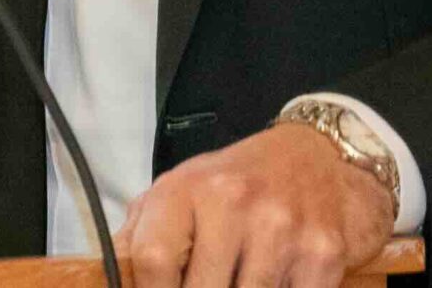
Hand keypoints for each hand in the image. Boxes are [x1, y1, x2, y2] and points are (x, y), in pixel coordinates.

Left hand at [115, 122, 394, 287]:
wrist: (315, 157)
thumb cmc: (235, 183)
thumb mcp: (178, 192)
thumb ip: (139, 237)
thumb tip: (109, 282)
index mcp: (187, 188)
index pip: (154, 263)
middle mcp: (234, 202)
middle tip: (206, 283)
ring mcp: (282, 229)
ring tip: (238, 276)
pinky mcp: (322, 253)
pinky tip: (276, 279)